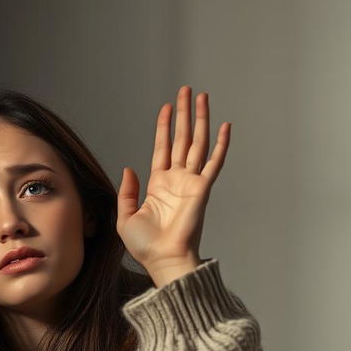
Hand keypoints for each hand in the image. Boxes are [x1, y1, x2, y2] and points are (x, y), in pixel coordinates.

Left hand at [116, 85, 229, 273]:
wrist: (163, 260)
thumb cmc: (145, 246)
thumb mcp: (125, 217)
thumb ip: (126, 192)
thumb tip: (129, 168)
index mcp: (159, 185)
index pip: (163, 148)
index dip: (164, 127)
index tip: (166, 107)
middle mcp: (177, 180)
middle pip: (182, 139)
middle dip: (183, 114)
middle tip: (185, 90)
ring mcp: (191, 183)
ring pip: (197, 143)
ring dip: (200, 119)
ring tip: (201, 96)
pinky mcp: (202, 189)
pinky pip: (214, 163)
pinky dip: (221, 145)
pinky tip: (226, 126)